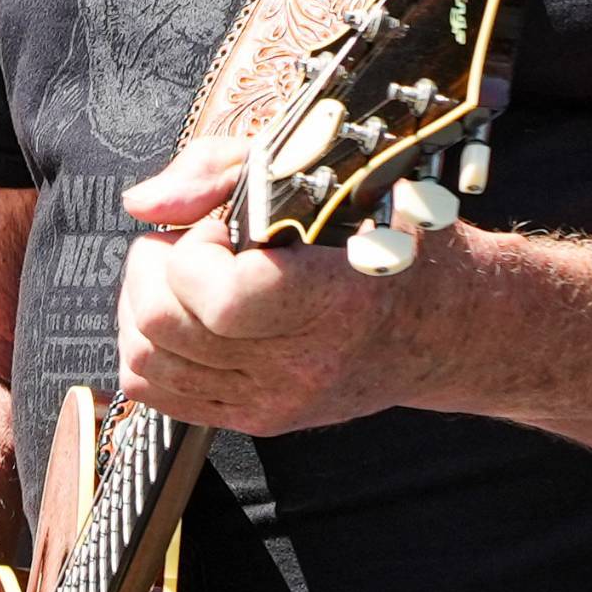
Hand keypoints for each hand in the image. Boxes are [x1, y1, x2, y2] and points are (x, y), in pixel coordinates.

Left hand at [114, 135, 430, 433]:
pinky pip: (156, 393)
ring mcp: (275, 401)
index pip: (219, 296)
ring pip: (144, 362)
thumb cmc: (390, 237)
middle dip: (155, 268)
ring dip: (144, 305)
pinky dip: (149, 347)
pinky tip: (185, 315)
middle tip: (193, 244)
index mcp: (334, 301)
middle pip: (162, 326)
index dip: (194, 251)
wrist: (448, 326)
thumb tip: (142, 206)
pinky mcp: (256, 420)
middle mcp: (302, 364)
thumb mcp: (321, 172)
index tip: (221, 228)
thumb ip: (219, 171)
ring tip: (186, 277)